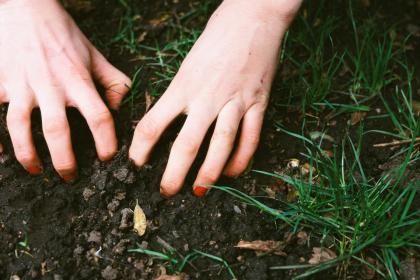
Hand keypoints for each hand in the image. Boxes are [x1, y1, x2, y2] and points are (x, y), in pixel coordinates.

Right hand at [0, 0, 130, 179]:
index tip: (107, 157)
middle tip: (70, 176)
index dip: (106, 141)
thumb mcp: (96, 56)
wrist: (25, 8)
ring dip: (28, 154)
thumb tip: (120, 109)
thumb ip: (113, 82)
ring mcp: (20, 84)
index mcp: (78, 80)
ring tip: (36, 170)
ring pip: (20, 126)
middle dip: (64, 159)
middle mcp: (50, 85)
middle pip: (57, 129)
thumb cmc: (63, 35)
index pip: (99, 116)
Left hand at [129, 0, 300, 196]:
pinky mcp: (258, 102)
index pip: (154, 124)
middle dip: (174, 174)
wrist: (254, 16)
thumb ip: (180, 93)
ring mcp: (235, 101)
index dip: (140, 149)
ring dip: (209, 173)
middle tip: (166, 191)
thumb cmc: (217, 36)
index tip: (136, 163)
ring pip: (220, 146)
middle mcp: (207, 97)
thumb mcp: (189, 63)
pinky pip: (250, 138)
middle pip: (187, 144)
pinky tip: (233, 173)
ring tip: (199, 191)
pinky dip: (242, 159)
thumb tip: (171, 120)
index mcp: (184, 85)